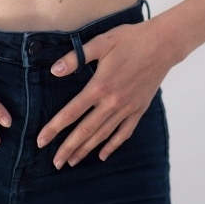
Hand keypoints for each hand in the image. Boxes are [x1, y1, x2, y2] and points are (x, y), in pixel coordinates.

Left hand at [36, 20, 170, 167]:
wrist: (163, 44)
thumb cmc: (130, 40)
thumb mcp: (101, 42)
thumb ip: (76, 57)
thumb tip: (55, 71)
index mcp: (100, 86)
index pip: (71, 112)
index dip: (54, 128)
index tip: (41, 141)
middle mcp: (112, 102)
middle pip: (85, 130)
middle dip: (68, 148)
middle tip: (55, 163)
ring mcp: (127, 108)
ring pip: (103, 135)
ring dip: (86, 150)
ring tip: (72, 162)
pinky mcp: (139, 109)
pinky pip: (124, 133)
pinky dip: (112, 145)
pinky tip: (103, 155)